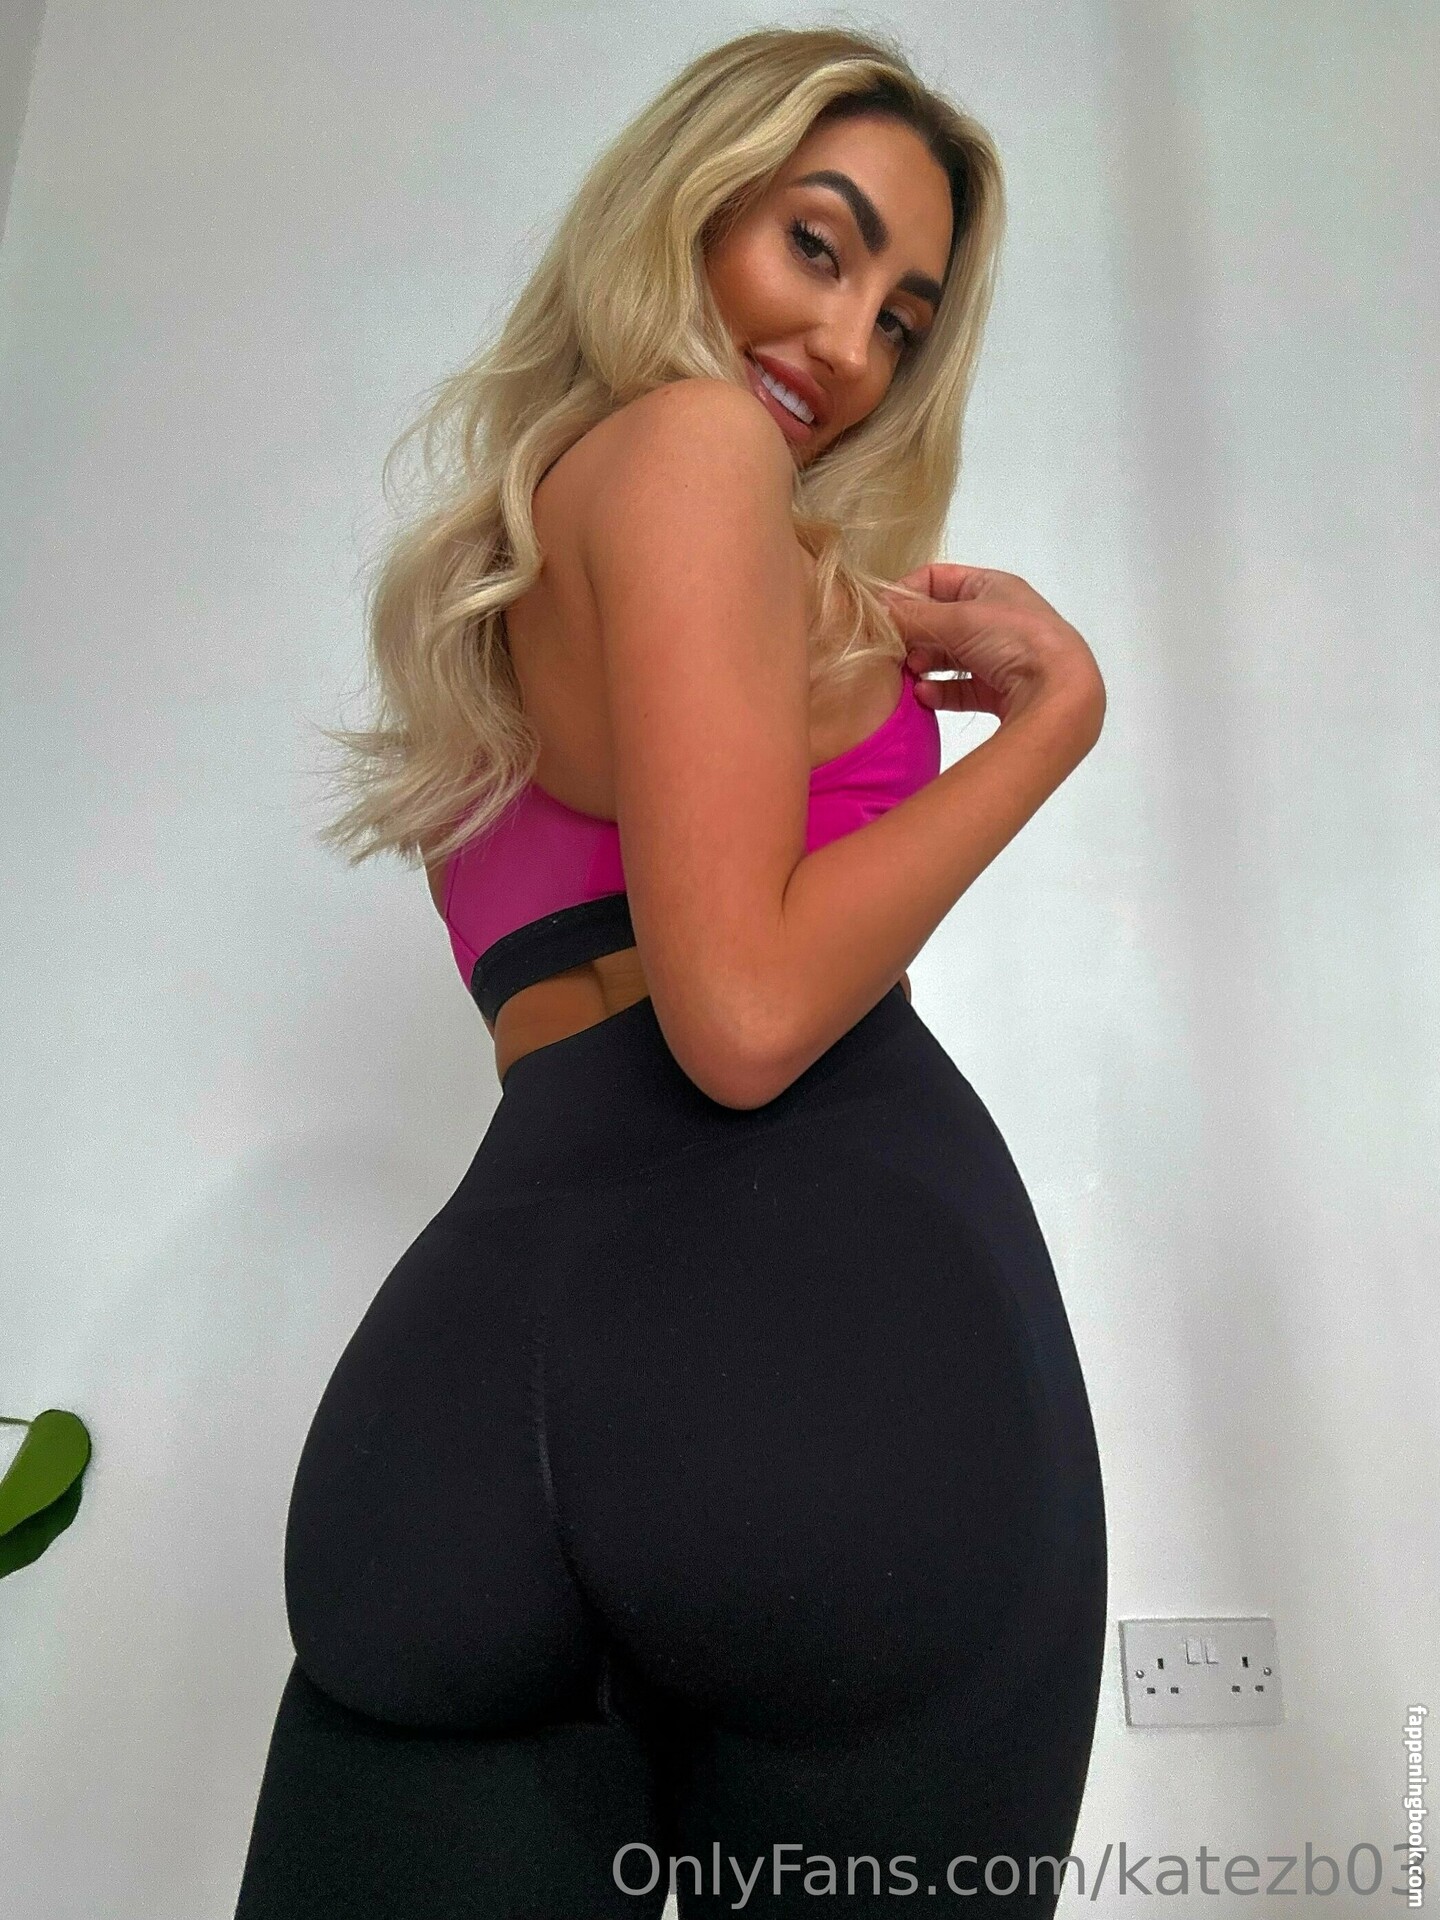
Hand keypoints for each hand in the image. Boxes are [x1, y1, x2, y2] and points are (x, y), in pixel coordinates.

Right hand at [880, 563, 1104, 729]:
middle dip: (914, 634)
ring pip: (949, 657)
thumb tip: (875, 612)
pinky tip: (924, 696)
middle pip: (941, 620)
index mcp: (992, 586)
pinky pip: (960, 689)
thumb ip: (912, 615)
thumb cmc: (1013, 639)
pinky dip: (940, 692)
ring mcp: (999, 656)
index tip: (881, 614)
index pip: (938, 579)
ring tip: (907, 674)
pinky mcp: (1000, 691)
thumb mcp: (958, 618)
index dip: (907, 592)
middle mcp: (997, 617)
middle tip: (892, 650)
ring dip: (924, 664)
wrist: (1058, 693)